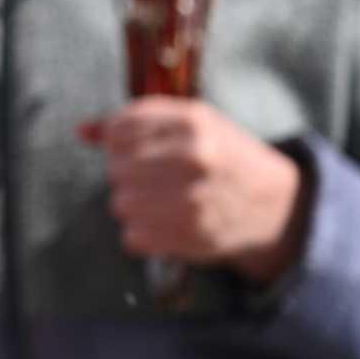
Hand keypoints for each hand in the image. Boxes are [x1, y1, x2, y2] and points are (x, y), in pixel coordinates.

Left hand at [78, 98, 308, 285]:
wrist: (277, 206)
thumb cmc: (225, 157)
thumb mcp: (193, 123)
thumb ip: (136, 122)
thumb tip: (82, 131)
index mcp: (193, 122)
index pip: (119, 130)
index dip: (120, 142)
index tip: (137, 148)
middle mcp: (194, 157)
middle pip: (116, 168)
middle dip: (126, 174)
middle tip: (153, 178)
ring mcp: (193, 199)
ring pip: (120, 203)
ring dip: (133, 204)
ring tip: (161, 201)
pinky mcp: (191, 236)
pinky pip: (132, 236)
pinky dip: (143, 233)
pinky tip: (166, 223)